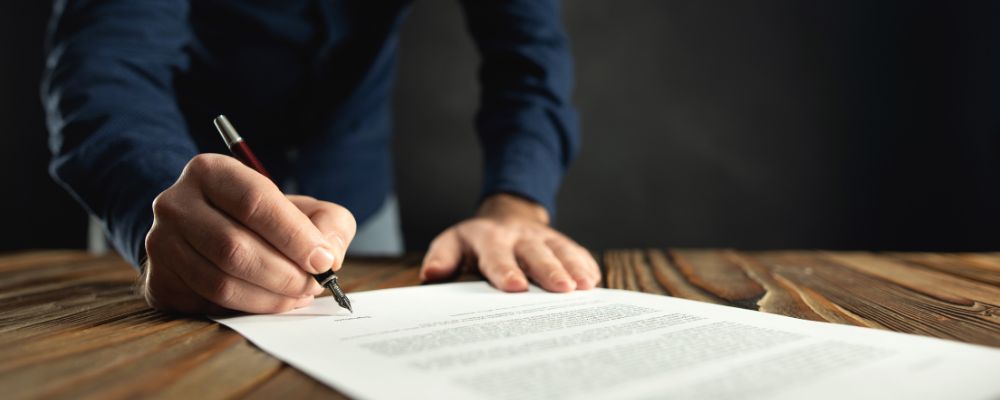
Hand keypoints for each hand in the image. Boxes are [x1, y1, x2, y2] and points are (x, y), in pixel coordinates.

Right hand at [141, 154, 355, 313]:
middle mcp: (175, 204)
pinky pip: (209, 304)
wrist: (211, 232)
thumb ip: (329, 223)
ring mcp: (160, 244)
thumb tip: (328, 256)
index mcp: (210, 171)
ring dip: (270, 297)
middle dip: (284, 273)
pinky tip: (271, 300)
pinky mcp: (159, 281)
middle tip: (314, 284)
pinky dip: (249, 309)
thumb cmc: (264, 220)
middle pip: (234, 247)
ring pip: (221, 282)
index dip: (293, 235)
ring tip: (298, 294)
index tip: (322, 259)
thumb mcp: (303, 207)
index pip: (254, 202)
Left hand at [420, 193, 600, 291]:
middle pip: (536, 254)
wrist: (506, 216)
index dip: (506, 270)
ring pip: (561, 251)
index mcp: (489, 238)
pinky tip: (594, 281)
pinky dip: (586, 265)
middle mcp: (519, 236)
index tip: (515, 287)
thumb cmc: (476, 242)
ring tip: (585, 286)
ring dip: (574, 268)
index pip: (497, 256)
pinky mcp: (561, 242)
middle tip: (562, 289)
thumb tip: (431, 274)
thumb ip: (442, 257)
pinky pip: (577, 252)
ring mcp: (543, 237)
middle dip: (549, 271)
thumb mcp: (453, 243)